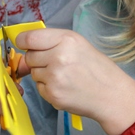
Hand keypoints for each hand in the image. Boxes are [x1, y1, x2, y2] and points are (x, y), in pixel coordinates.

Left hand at [16, 28, 134, 134]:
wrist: (111, 94)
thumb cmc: (96, 67)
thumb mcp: (78, 43)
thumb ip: (52, 41)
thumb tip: (26, 44)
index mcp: (65, 40)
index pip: (29, 38)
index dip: (22, 41)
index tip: (22, 43)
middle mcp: (58, 57)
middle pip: (29, 56)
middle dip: (37, 60)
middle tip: (54, 63)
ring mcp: (54, 77)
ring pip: (33, 73)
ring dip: (42, 74)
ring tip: (63, 76)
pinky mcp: (53, 95)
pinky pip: (39, 88)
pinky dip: (47, 88)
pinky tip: (64, 87)